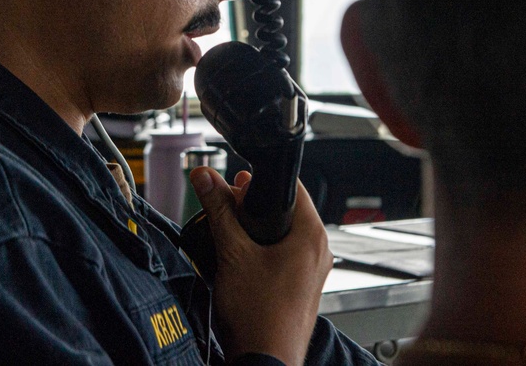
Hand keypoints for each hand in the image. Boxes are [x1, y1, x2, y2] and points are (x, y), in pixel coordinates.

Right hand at [189, 167, 331, 365]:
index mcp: (312, 236)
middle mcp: (319, 252)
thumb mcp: (232, 253)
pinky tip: (240, 259)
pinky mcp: (300, 288)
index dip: (261, 181)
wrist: (264, 360)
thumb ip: (218, 210)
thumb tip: (207, 179)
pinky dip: (263, 251)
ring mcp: (312, 272)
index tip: (239, 182)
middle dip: (253, 206)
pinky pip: (284, 257)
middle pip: (287, 210)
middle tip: (227, 207)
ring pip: (284, 235)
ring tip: (229, 233)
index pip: (293, 187)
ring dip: (255, 230)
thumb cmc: (258, 316)